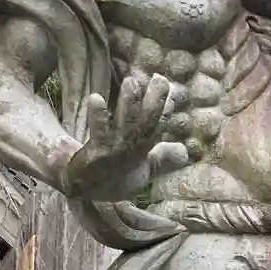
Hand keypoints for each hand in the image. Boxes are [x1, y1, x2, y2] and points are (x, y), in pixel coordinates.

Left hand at [61, 70, 188, 199]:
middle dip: (154, 102)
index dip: (163, 106)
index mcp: (143, 150)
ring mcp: (115, 153)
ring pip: (126, 126)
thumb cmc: (115, 178)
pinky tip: (96, 98)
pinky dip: (98, 117)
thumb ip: (162, 158)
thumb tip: (184, 151)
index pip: (156, 125)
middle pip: (147, 124)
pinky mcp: (95, 156)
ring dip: (129, 105)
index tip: (167, 83)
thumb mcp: (143, 170)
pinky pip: (98, 134)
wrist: (86, 190)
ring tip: (132, 83)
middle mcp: (132, 150)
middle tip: (159, 79)